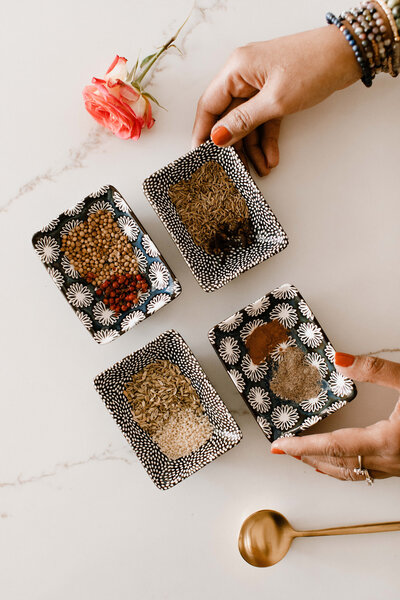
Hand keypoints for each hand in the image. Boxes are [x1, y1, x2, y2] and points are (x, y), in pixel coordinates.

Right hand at [192, 26, 360, 175]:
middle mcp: (243, 75)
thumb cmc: (313, 66)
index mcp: (236, 69)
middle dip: (232, 145)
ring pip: (246, 122)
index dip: (202, 133)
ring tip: (260, 169)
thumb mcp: (275, 101)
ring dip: (253, 147)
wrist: (347, 55)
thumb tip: (218, 137)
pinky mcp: (273, 92)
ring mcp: (259, 84)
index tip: (200, 156)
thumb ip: (243, 121)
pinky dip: (267, 138)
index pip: (209, 105)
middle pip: (227, 117)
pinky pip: (263, 120)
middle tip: (232, 169)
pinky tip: (270, 157)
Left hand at [270, 354, 399, 479]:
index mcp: (386, 440)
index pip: (333, 446)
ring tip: (303, 456)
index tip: (279, 445)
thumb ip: (376, 370)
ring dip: (324, 465)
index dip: (302, 446)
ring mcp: (397, 467)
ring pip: (352, 473)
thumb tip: (340, 360)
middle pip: (337, 463)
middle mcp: (389, 459)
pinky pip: (367, 474)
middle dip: (307, 456)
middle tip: (283, 449)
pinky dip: (346, 469)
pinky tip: (339, 465)